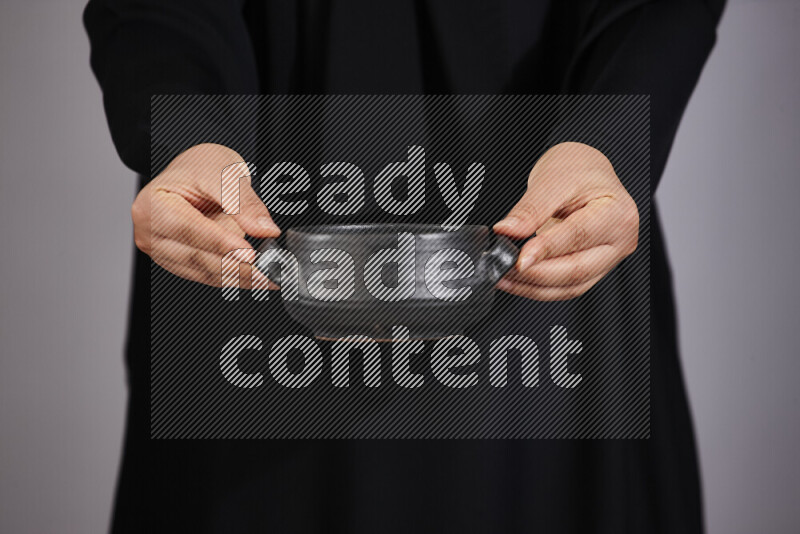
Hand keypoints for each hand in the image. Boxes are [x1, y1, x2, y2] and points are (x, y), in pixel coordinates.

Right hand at [131, 143, 278, 287]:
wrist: (197, 171)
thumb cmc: (200, 167)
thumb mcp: (223, 174)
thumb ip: (244, 204)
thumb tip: (265, 230)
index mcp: (153, 206)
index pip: (189, 229)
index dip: (221, 243)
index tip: (249, 254)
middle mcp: (151, 233)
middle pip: (196, 256)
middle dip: (235, 266)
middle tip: (268, 272)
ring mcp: (163, 251)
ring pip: (204, 271)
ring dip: (238, 277)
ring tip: (268, 278)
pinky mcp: (179, 263)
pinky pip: (208, 274)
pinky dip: (233, 277)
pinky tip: (256, 278)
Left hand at [493, 142, 638, 300]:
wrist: (586, 170)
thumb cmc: (578, 169)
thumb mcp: (552, 180)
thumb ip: (529, 210)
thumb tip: (506, 232)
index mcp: (617, 214)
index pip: (577, 237)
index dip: (545, 250)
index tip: (518, 259)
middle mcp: (620, 241)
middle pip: (576, 270)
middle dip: (534, 274)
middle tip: (502, 268)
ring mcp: (609, 259)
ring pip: (569, 286)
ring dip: (532, 286)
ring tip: (503, 276)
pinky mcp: (593, 269)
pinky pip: (565, 287)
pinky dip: (537, 287)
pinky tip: (515, 281)